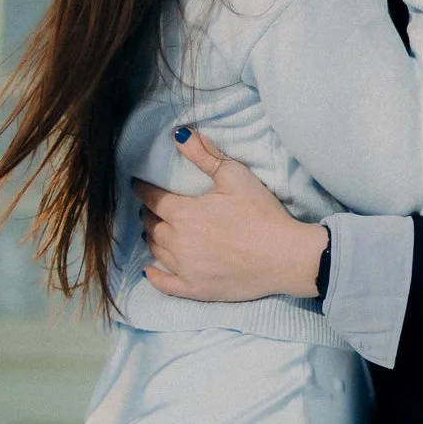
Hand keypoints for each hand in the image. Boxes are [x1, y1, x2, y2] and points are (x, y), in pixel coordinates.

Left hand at [136, 132, 327, 302]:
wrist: (284, 257)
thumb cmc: (261, 214)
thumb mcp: (234, 176)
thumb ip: (204, 155)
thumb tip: (179, 134)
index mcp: (184, 213)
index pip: (153, 199)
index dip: (144, 190)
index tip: (138, 185)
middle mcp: (177, 241)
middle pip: (152, 225)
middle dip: (149, 214)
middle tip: (151, 208)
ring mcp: (184, 268)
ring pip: (156, 250)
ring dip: (152, 238)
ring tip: (154, 231)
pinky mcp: (194, 289)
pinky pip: (164, 284)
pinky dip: (154, 276)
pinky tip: (149, 270)